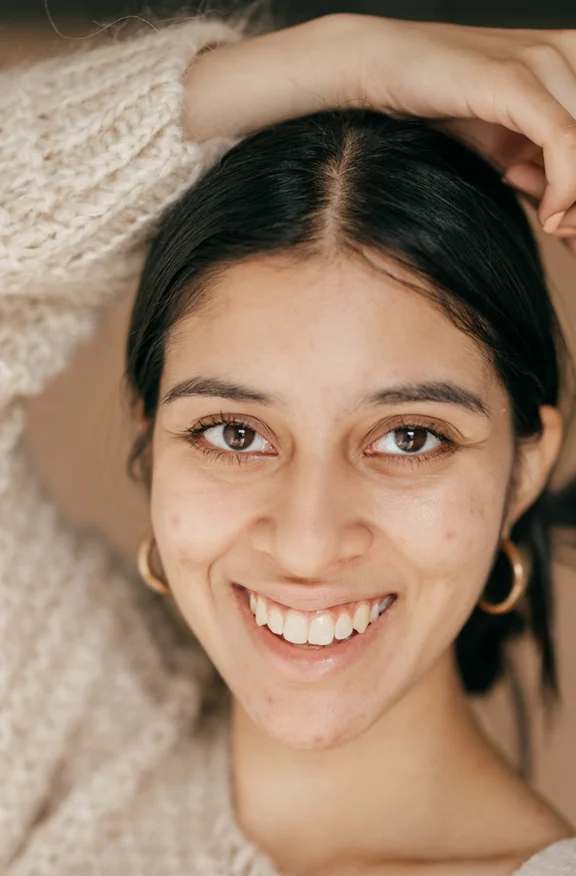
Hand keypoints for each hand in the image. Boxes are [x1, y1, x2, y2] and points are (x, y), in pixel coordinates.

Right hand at [184, 15, 575, 239]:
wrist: (374, 71)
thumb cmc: (435, 108)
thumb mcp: (502, 150)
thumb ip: (540, 174)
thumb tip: (566, 220)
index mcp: (571, 67)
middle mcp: (568, 56)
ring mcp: (543, 64)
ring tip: (565, 238)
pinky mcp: (514, 81)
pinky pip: (564, 140)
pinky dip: (566, 186)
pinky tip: (550, 220)